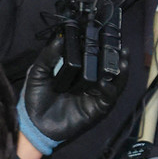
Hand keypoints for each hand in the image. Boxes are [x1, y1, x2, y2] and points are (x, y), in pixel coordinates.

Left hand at [18, 35, 127, 155]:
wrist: (34, 125)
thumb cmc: (35, 99)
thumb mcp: (37, 74)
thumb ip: (48, 57)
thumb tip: (59, 39)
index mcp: (77, 71)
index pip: (93, 56)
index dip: (100, 45)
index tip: (105, 33)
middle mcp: (90, 81)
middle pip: (108, 65)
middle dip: (116, 55)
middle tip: (120, 44)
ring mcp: (96, 94)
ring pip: (114, 79)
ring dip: (120, 69)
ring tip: (123, 58)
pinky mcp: (99, 107)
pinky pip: (109, 96)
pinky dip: (109, 88)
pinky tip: (104, 82)